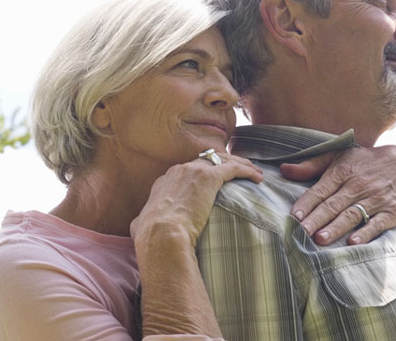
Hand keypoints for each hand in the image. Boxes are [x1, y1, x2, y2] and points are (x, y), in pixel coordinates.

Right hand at [131, 151, 264, 247]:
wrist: (161, 234)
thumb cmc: (151, 236)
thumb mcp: (140, 226)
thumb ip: (142, 222)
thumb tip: (138, 227)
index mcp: (163, 182)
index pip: (186, 171)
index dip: (200, 173)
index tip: (211, 180)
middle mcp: (178, 171)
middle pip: (205, 160)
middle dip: (222, 163)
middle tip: (237, 170)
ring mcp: (193, 171)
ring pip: (222, 159)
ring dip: (239, 164)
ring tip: (253, 172)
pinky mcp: (209, 178)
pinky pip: (233, 168)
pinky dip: (247, 170)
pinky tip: (257, 177)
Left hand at [280, 145, 395, 244]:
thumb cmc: (364, 163)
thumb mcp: (339, 156)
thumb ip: (311, 165)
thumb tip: (284, 170)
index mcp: (343, 171)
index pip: (321, 189)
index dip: (307, 203)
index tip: (294, 216)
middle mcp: (359, 185)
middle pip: (334, 205)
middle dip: (317, 219)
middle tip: (302, 232)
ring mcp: (376, 199)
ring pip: (352, 215)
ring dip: (336, 228)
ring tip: (320, 239)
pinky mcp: (392, 211)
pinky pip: (377, 224)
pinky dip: (366, 233)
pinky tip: (353, 242)